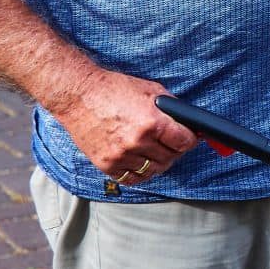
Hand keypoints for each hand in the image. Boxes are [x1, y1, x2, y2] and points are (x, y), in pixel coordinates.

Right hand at [55, 71, 196, 183]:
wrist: (79, 96)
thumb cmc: (114, 89)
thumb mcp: (150, 90)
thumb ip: (170, 108)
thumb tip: (188, 122)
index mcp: (151, 123)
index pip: (184, 142)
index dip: (190, 139)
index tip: (190, 138)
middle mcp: (137, 142)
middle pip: (170, 158)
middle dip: (175, 150)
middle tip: (172, 143)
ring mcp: (121, 156)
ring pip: (152, 170)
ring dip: (158, 162)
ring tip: (156, 152)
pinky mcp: (106, 165)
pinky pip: (131, 178)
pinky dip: (139, 172)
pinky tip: (140, 161)